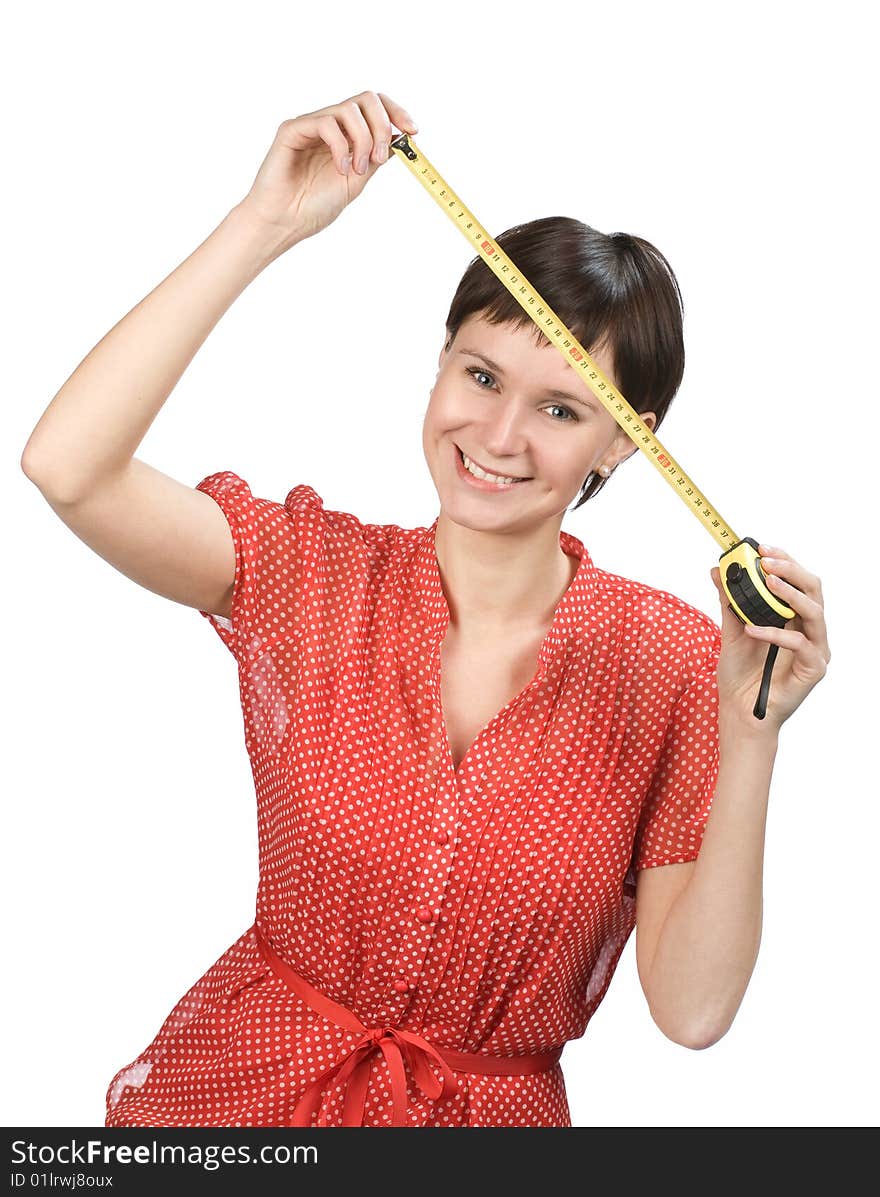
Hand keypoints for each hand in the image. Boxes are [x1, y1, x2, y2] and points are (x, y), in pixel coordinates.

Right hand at [239, 90, 417, 255]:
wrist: (284, 224)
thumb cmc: (313, 208)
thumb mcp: (357, 182)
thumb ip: (375, 158)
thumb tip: (399, 138)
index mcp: (346, 137)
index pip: (375, 108)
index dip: (397, 113)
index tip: (413, 132)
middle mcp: (330, 126)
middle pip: (366, 99)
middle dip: (382, 126)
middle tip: (378, 157)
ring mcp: (311, 125)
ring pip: (349, 109)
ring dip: (363, 140)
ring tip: (356, 170)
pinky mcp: (292, 129)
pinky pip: (326, 122)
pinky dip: (340, 146)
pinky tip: (339, 169)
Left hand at [710, 545, 829, 733]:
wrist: (738, 711)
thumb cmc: (739, 675)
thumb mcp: (730, 630)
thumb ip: (728, 601)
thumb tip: (717, 570)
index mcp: (794, 618)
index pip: (798, 581)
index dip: (784, 561)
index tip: (761, 548)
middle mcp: (810, 630)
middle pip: (813, 589)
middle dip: (790, 569)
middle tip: (766, 561)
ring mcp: (815, 649)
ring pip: (814, 611)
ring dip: (789, 593)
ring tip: (766, 582)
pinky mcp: (814, 669)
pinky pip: (800, 644)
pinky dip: (775, 633)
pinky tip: (752, 629)